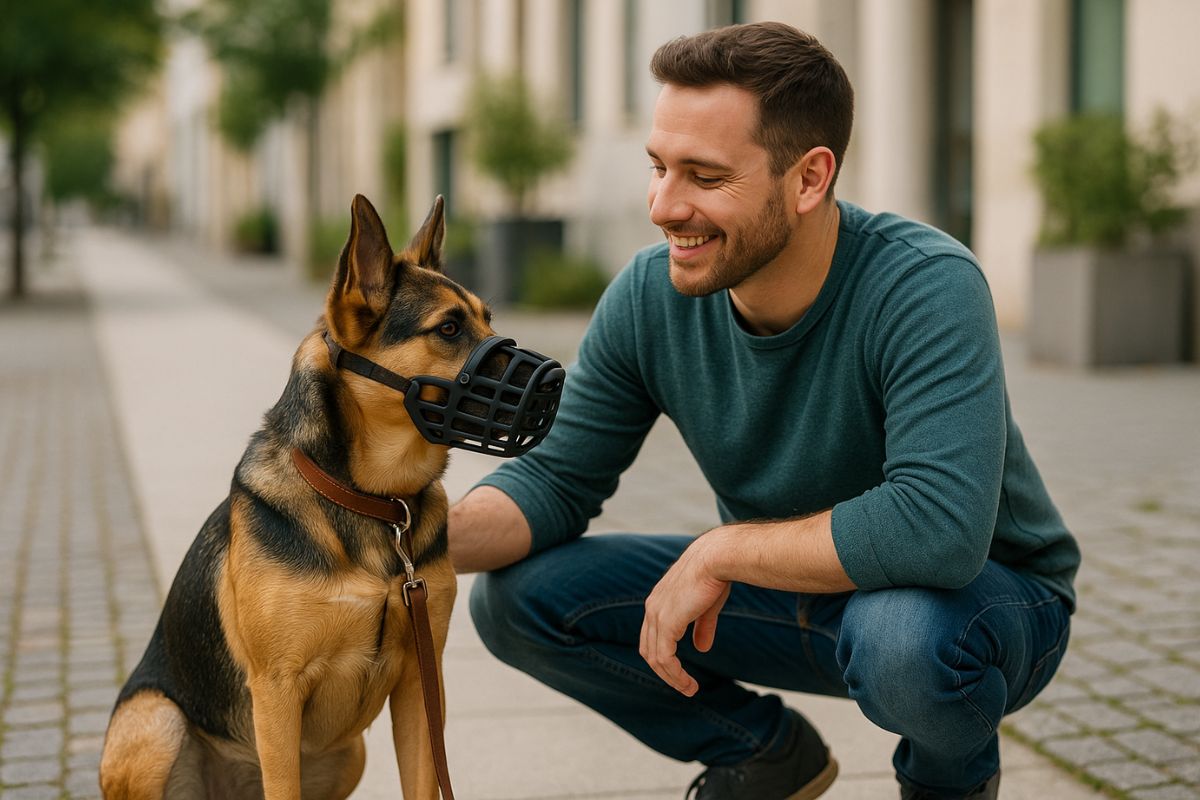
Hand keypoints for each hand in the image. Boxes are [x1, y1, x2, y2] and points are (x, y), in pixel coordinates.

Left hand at [639, 534, 731, 695]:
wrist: (717, 558)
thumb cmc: (715, 575)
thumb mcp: (707, 606)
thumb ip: (702, 627)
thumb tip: (702, 649)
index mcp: (659, 601)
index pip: (652, 636)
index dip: (664, 656)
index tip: (679, 671)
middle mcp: (652, 608)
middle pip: (649, 650)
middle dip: (665, 672)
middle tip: (684, 686)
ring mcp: (656, 615)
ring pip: (656, 658)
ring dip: (672, 678)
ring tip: (689, 690)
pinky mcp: (666, 623)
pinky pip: (665, 658)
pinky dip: (675, 674)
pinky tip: (689, 684)